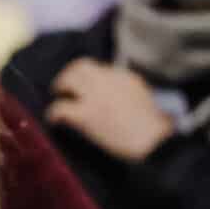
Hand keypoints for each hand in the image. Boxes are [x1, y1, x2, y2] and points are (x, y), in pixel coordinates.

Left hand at [46, 60, 173, 161]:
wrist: (153, 142)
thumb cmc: (155, 127)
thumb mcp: (144, 97)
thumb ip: (128, 90)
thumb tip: (117, 94)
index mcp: (124, 76)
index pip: (99, 67)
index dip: (89, 76)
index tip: (85, 84)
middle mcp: (107, 81)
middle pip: (80, 66)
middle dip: (69, 74)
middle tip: (64, 86)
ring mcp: (95, 96)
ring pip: (67, 80)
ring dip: (60, 87)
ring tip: (58, 97)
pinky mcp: (85, 114)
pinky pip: (60, 107)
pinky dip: (54, 113)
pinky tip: (54, 119)